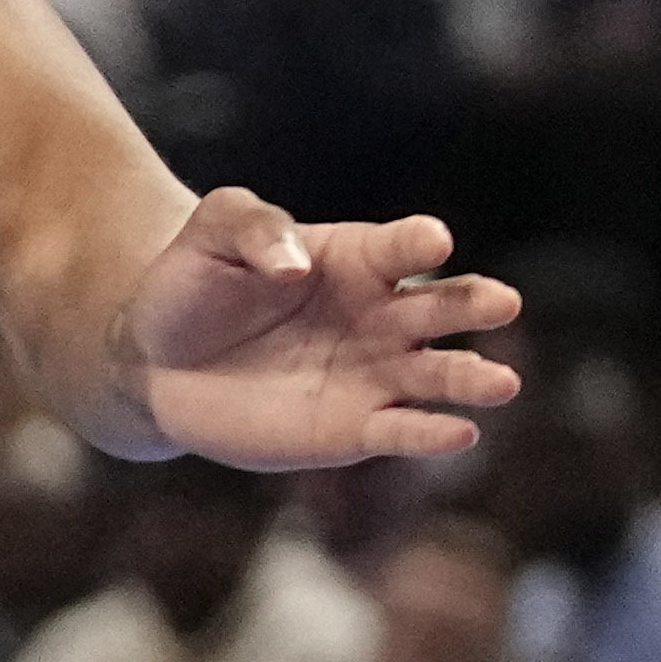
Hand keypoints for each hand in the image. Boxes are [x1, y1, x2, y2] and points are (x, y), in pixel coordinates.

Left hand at [121, 191, 520, 473]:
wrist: (157, 361)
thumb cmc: (194, 284)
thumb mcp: (213, 233)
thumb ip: (254, 228)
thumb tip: (293, 265)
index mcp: (360, 258)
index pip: (402, 247)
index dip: (418, 243)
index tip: (431, 243)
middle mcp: (382, 316)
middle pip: (441, 308)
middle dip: (472, 304)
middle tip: (503, 303)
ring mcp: (374, 375)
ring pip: (436, 375)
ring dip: (471, 378)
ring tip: (502, 383)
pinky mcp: (353, 430)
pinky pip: (401, 431)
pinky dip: (431, 433)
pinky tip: (460, 432)